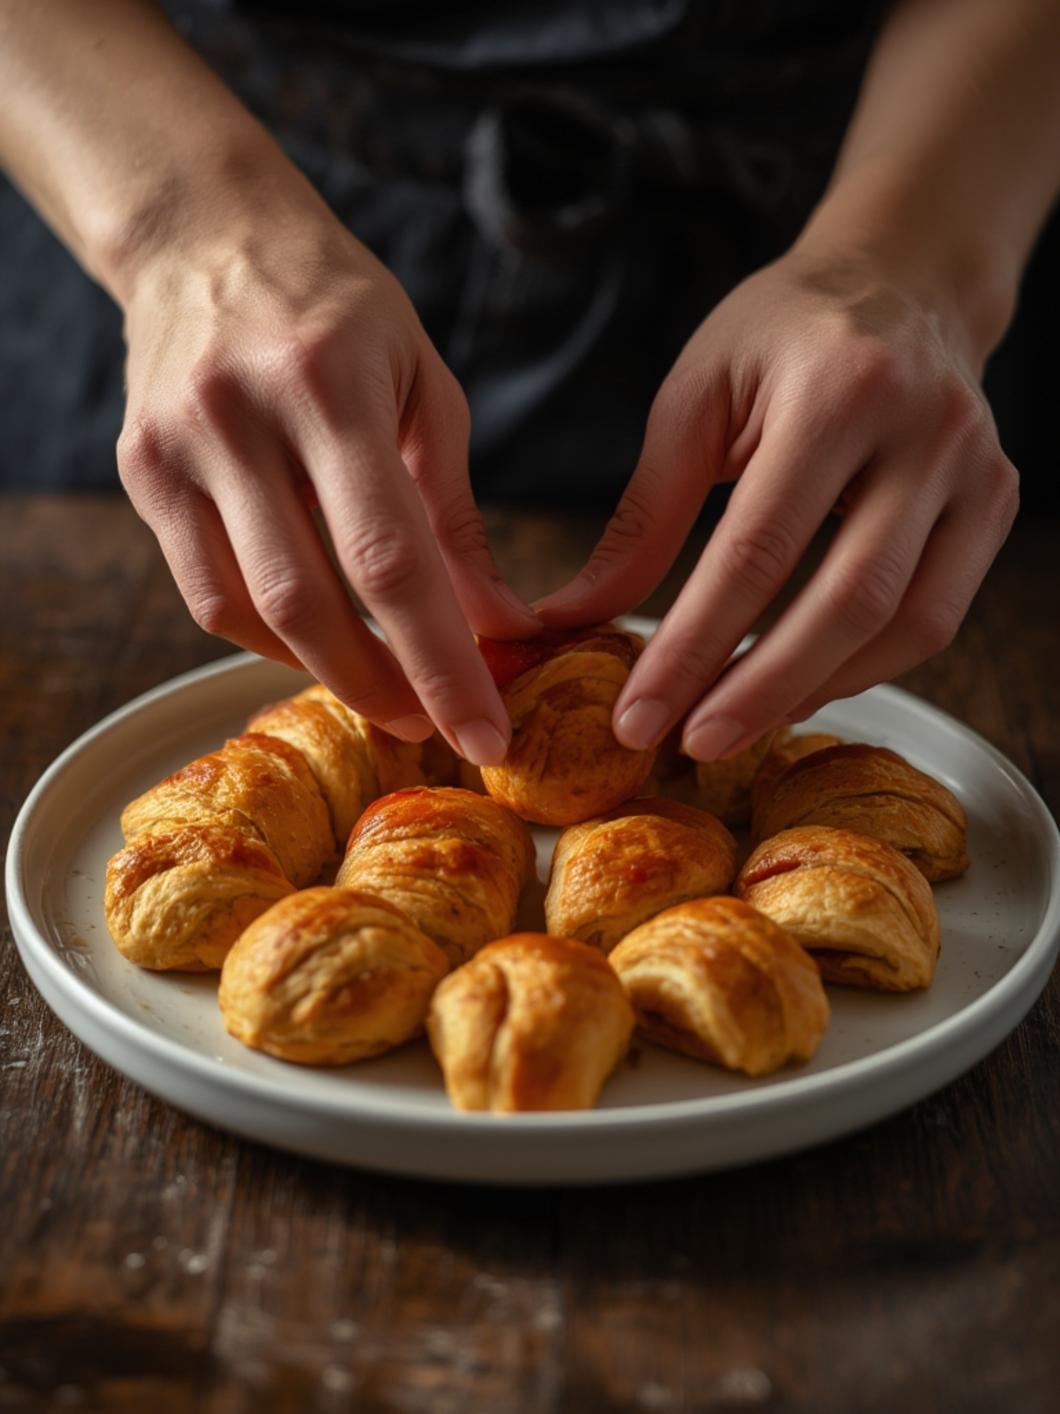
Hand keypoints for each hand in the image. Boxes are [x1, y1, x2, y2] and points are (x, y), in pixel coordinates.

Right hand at [117, 188, 537, 765]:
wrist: (208, 235)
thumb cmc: (340, 310)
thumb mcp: (424, 385)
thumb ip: (455, 511)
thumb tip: (496, 623)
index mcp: (328, 383)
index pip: (390, 557)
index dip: (440, 660)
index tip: (485, 733)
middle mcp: (238, 415)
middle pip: (307, 602)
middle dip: (382, 687)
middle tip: (435, 728)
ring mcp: (175, 446)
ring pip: (247, 610)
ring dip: (324, 672)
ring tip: (386, 693)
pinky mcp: (140, 470)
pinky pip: (205, 591)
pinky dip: (268, 635)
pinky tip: (317, 639)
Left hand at [534, 247, 1018, 758]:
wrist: (900, 278)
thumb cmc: (781, 335)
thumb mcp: (695, 397)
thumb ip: (644, 515)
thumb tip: (576, 618)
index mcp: (837, 389)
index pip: (757, 548)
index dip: (696, 645)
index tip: (640, 714)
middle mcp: (924, 431)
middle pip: (847, 601)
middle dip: (762, 689)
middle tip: (693, 745)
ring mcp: (975, 470)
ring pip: (907, 623)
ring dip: (817, 689)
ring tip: (738, 723)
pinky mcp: (997, 501)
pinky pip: (937, 616)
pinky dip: (865, 666)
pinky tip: (800, 685)